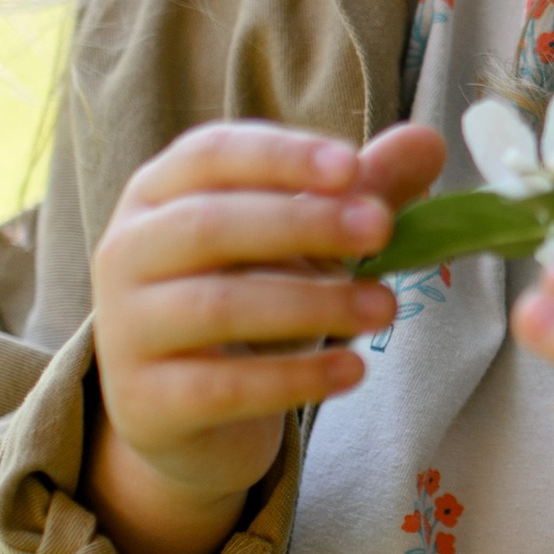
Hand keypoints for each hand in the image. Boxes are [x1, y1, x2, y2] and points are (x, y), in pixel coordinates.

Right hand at [86, 121, 444, 553]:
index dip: (282, 157)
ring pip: (217, 306)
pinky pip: (223, 386)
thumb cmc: (248, 298)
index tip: (354, 166)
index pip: (211, 154)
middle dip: (303, 222)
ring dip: (313, 303)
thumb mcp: (304, 242)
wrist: (185, 411)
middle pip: (210, 225)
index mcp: (159, 193)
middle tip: (382, 230)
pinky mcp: (144, 400)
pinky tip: (353, 371)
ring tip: (387, 307)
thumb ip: (360, 192)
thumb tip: (428, 141)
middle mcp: (126, 251)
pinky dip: (295, 377)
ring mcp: (126, 329)